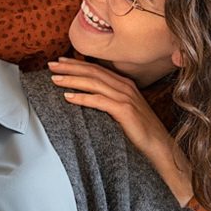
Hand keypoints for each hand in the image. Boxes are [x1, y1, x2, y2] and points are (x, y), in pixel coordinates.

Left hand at [48, 57, 192, 205]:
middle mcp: (125, 86)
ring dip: (72, 79)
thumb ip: (108, 101)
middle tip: (50, 66)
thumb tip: (85, 97)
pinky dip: (82, 97)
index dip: (76, 64)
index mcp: (124, 84)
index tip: (59, 62)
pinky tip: (68, 97)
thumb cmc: (140, 132)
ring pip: (93, 83)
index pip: (96, 68)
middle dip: (69, 67)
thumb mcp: (123, 111)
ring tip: (54, 79)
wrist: (160, 148)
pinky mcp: (125, 110)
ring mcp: (126, 97)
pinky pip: (99, 101)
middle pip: (92, 71)